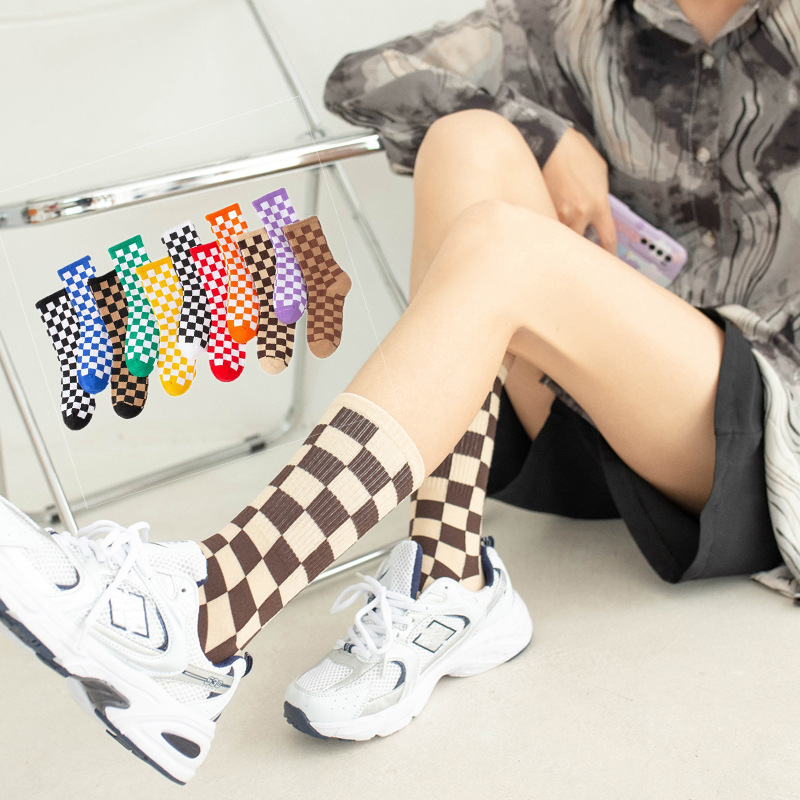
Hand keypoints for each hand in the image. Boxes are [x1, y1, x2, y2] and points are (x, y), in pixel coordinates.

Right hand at [541, 128, 616, 252]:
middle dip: (584, 250)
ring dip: (566, 240)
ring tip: (565, 240)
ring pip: (564, 238)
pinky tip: (550, 227)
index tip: (610, 259)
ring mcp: (558, 214)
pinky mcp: (543, 210)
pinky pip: (550, 227)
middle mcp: (578, 214)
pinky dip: (552, 230)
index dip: (610, 253)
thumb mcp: (600, 174)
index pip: (608, 239)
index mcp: (598, 205)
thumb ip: (602, 197)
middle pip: (583, 245)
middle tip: (584, 254)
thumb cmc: (577, 154)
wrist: (552, 144)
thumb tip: (601, 212)